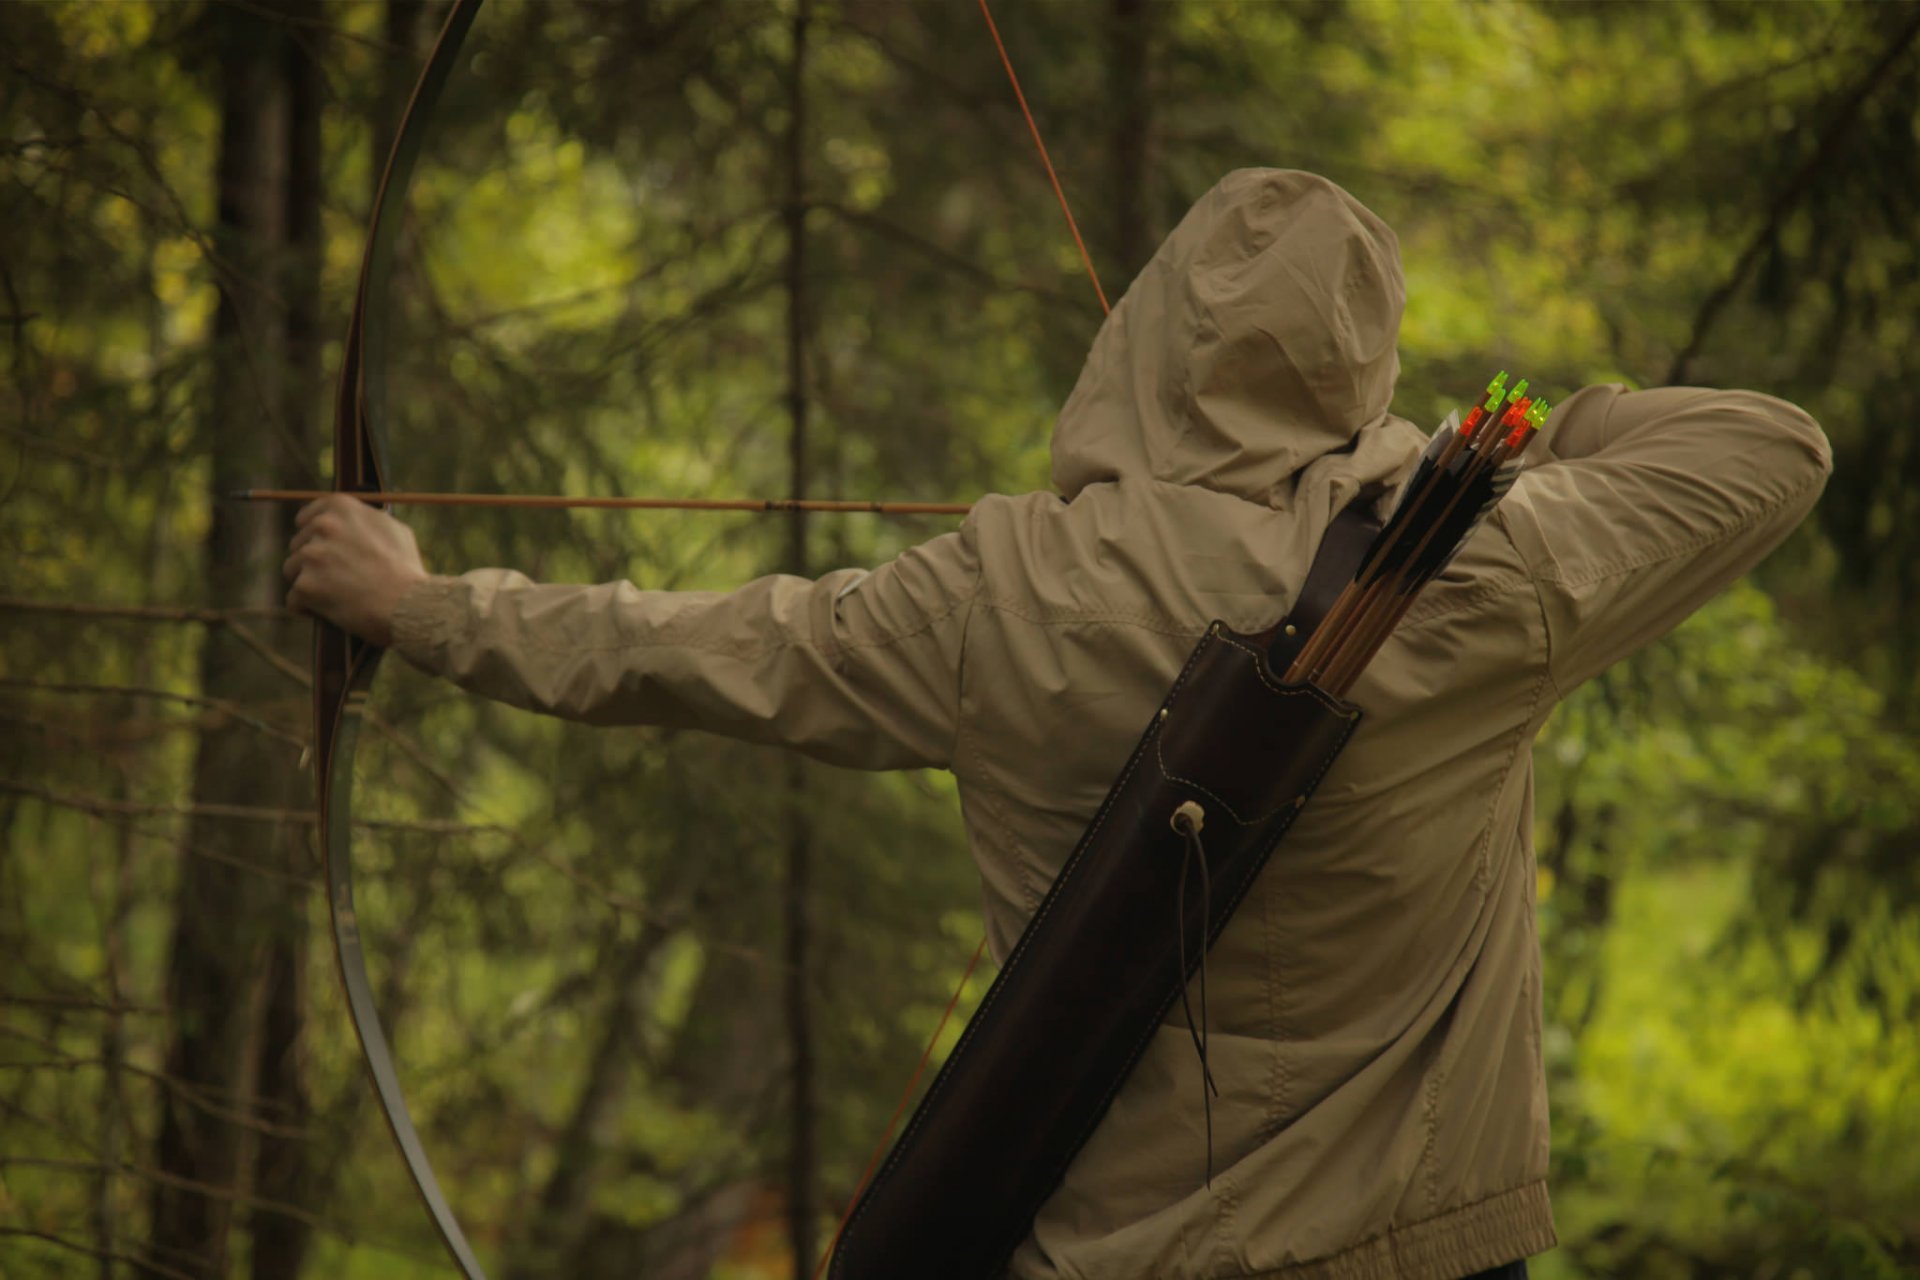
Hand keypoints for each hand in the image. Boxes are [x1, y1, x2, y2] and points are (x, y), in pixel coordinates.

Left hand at [284, 495, 428, 646]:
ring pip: (293, 570)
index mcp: (341, 507)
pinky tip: (328, 612)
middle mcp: (323, 525)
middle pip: (299, 545)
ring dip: (309, 583)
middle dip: (313, 562)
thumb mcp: (394, 529)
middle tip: (338, 578)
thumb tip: (350, 521)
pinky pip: (294, 600)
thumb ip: (365, 520)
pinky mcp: (305, 585)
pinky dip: (307, 608)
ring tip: (335, 595)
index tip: (323, 551)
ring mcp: (312, 555)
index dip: (314, 537)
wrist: (409, 603)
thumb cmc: (406, 569)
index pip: (306, 518)